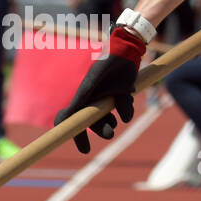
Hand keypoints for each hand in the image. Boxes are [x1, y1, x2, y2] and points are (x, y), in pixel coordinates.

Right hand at [53, 26, 145, 153]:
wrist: (127, 50)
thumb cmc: (107, 63)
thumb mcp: (94, 81)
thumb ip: (86, 98)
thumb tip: (93, 117)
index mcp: (83, 97)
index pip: (72, 119)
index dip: (76, 135)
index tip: (84, 149)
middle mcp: (93, 99)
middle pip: (93, 123)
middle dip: (101, 131)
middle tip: (110, 134)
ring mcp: (106, 98)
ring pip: (108, 119)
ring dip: (112, 122)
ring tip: (118, 120)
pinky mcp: (120, 95)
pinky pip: (122, 110)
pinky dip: (125, 109)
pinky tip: (127, 100)